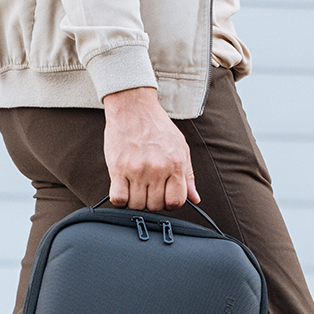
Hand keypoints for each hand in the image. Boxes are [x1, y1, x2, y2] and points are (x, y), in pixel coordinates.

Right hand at [103, 86, 199, 210]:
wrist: (133, 107)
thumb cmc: (157, 126)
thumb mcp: (180, 147)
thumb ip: (188, 176)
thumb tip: (195, 198)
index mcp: (175, 164)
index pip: (176, 202)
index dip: (170, 203)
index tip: (164, 196)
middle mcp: (157, 169)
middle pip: (155, 206)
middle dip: (152, 202)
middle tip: (148, 190)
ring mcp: (137, 170)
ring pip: (137, 205)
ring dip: (136, 201)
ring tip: (135, 188)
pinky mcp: (117, 168)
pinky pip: (118, 199)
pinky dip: (120, 199)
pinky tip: (123, 189)